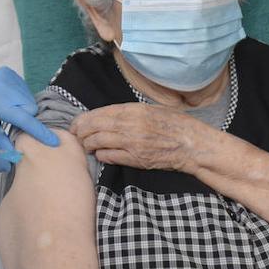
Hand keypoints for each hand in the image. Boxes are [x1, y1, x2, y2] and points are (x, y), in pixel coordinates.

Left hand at [0, 67, 58, 150]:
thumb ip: (8, 144)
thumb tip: (23, 155)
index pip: (25, 119)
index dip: (39, 131)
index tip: (53, 141)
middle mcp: (2, 86)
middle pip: (30, 107)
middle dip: (26, 118)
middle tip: (13, 124)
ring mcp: (5, 76)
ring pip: (29, 98)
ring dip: (24, 108)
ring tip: (10, 112)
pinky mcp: (7, 71)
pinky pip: (24, 88)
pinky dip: (21, 98)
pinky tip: (9, 102)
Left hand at [69, 103, 201, 172]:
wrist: (193, 144)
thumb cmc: (176, 125)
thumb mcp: (153, 109)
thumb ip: (131, 112)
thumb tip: (109, 115)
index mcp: (133, 109)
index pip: (98, 113)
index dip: (83, 119)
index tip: (76, 124)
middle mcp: (129, 124)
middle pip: (93, 127)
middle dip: (80, 132)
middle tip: (76, 136)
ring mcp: (131, 142)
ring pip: (97, 142)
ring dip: (88, 144)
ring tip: (87, 146)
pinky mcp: (135, 158)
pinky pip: (109, 156)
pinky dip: (101, 155)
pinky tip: (101, 154)